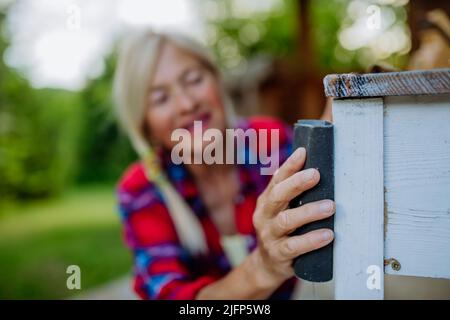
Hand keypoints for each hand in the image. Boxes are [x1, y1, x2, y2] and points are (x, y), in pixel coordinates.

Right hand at [251, 147, 334, 286]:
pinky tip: (327, 235)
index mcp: (266, 201)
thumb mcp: (281, 210)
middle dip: (296, 183)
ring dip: (309, 212)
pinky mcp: (278, 254)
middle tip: (316, 174)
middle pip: (278, 196)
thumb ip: (292, 194)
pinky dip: (311, 240)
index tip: (303, 152)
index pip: (276, 179)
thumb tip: (313, 168)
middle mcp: (264, 215)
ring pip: (286, 220)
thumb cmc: (282, 232)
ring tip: (330, 206)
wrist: (267, 265)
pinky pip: (294, 246)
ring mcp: (269, 235)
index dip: (289, 166)